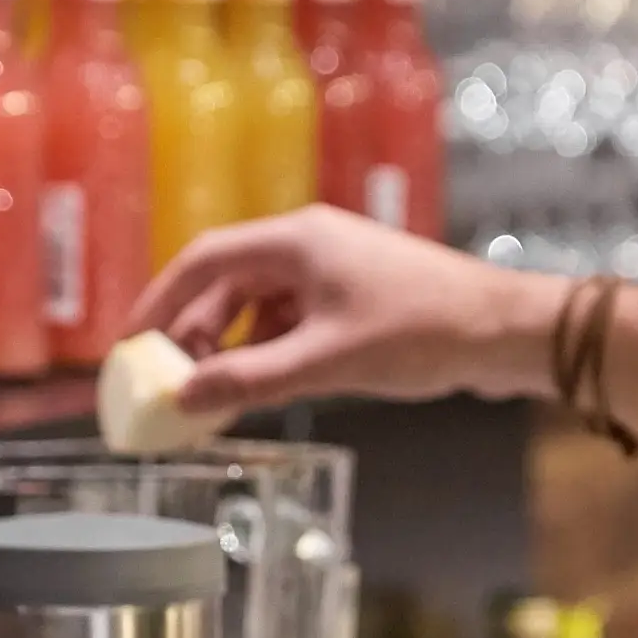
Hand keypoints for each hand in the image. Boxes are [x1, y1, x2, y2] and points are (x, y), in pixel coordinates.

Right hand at [123, 210, 559, 424]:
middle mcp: (311, 243)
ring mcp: (336, 267)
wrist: (506, 332)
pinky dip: (270, 349)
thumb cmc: (422, 333)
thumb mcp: (325, 362)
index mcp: (296, 240)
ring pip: (261, 304)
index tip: (131, 344)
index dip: (159, 301)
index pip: (203, 260)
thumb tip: (184, 398)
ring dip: (234, 345)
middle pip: (228, 282)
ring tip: (216, 392)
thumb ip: (249, 380)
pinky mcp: (358, 295)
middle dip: (195, 332)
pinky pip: (293, 318)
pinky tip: (266, 386)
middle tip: (171, 382)